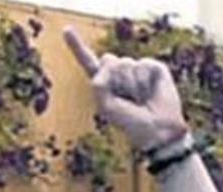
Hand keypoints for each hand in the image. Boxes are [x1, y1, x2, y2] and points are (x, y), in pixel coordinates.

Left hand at [63, 26, 188, 151]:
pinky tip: (150, 93)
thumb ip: (98, 83)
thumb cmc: (130, 122)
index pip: (88, 61)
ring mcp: (137, 68)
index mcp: (103, 81)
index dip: (77, 46)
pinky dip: (143, 82)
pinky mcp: (154, 67)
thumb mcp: (105, 105)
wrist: (156, 130)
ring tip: (139, 99)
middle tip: (126, 99)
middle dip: (115, 80)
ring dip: (131, 85)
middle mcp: (119, 72)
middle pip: (108, 60)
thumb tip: (108, 61)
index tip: (66, 31)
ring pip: (125, 63)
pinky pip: (143, 65)